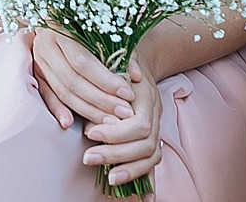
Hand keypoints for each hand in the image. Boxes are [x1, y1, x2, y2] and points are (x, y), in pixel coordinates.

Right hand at [28, 27, 134, 130]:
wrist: (59, 19)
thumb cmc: (88, 25)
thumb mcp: (105, 30)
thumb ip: (122, 51)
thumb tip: (136, 76)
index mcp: (60, 29)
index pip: (82, 62)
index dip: (105, 81)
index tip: (127, 93)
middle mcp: (45, 46)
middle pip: (72, 80)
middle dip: (101, 100)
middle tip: (124, 112)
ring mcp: (38, 61)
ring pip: (63, 92)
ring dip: (88, 110)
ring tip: (112, 122)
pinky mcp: (36, 75)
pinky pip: (47, 96)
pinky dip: (59, 110)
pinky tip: (70, 123)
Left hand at [82, 60, 162, 188]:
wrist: (139, 64)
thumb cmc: (120, 61)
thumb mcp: (119, 57)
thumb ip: (124, 63)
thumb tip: (131, 72)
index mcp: (147, 97)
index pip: (139, 125)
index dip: (116, 133)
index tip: (90, 132)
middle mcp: (156, 115)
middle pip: (145, 144)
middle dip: (116, 154)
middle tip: (88, 158)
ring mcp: (157, 129)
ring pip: (152, 156)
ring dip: (130, 169)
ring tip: (108, 178)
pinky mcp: (152, 140)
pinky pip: (154, 164)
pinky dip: (149, 182)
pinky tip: (145, 200)